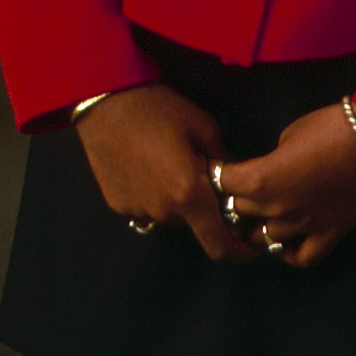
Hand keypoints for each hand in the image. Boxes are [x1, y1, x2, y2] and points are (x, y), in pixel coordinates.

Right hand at [77, 84, 249, 261]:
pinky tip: (146, 166)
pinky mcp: (117, 205)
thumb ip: (225, 161)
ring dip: (177, 200)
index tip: (249, 247)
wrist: (105, 102)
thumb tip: (236, 181)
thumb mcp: (204, 127)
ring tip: (168, 164)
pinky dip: (153, 195)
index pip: (218, 245)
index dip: (238, 253)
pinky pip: (146, 207)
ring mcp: (136, 211)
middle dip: (204, 205)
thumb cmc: (159, 109)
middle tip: (200, 172)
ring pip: (170, 214)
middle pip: (194, 222)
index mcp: (189, 196)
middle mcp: (163, 212)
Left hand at [214, 100, 355, 270]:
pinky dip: (289, 252)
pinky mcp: (329, 235)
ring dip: (259, 224)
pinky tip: (287, 241)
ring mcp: (303, 226)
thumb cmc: (331, 126)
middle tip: (241, 187)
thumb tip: (268, 170)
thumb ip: (271, 159)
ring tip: (262, 212)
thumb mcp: (289, 134)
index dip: (219, 173)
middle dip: (237, 197)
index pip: (221, 183)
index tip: (221, 168)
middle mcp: (275, 209)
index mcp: (260, 179)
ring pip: (264, 237)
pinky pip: (301, 257)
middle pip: (239, 211)